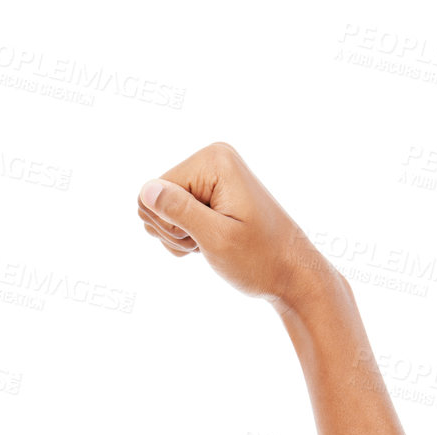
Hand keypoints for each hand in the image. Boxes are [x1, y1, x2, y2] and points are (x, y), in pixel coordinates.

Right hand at [137, 142, 335, 306]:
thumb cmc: (260, 258)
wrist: (291, 272)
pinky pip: (174, 217)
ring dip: (180, 236)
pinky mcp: (209, 193)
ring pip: (161, 211)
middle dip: (175, 230)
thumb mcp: (217, 238)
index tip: (203, 235)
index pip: (154, 191)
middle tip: (208, 241)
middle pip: (155, 199)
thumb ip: (179, 211)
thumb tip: (146, 190)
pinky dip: (187, 237)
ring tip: (212, 243)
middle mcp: (211, 160)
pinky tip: (210, 243)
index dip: (170, 223)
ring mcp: (210, 176)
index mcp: (213, 161)